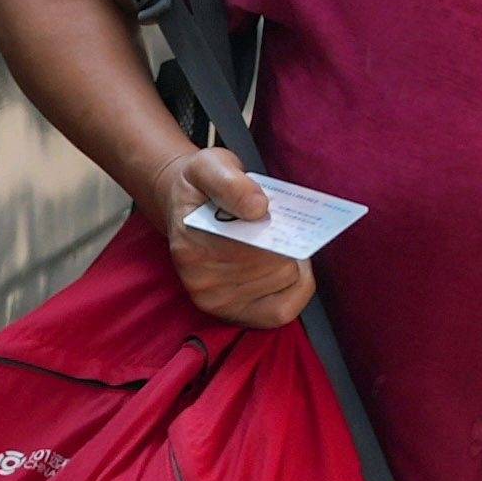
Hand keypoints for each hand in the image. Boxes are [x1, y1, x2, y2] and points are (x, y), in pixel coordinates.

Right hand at [158, 148, 319, 327]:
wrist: (184, 206)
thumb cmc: (201, 188)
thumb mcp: (209, 166)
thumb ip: (230, 182)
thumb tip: (257, 208)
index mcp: (191, 246)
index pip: (256, 248)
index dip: (280, 228)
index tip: (276, 212)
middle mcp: (201, 282)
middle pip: (277, 265)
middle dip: (287, 242)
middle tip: (278, 226)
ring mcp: (215, 302)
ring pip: (285, 283)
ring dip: (292, 261)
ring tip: (280, 241)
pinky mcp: (232, 314)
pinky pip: (281, 312)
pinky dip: (298, 288)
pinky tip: (293, 267)